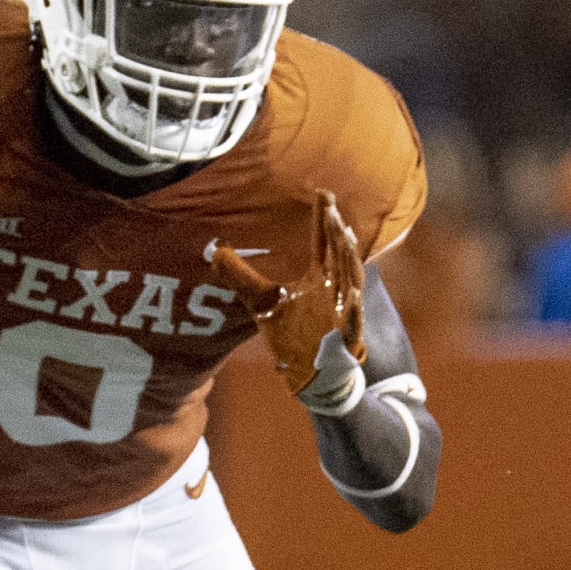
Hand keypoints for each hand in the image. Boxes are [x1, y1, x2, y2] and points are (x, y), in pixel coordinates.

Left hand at [211, 190, 366, 412]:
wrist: (310, 376)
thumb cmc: (293, 337)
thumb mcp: (260, 303)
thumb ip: (241, 278)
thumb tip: (215, 253)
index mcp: (319, 279)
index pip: (323, 243)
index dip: (323, 219)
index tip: (322, 193)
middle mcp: (335, 291)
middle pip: (340, 256)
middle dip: (338, 233)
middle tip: (332, 208)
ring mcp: (344, 313)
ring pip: (352, 281)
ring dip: (350, 260)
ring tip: (346, 236)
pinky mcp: (346, 338)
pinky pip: (354, 322)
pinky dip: (355, 308)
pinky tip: (355, 293)